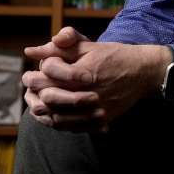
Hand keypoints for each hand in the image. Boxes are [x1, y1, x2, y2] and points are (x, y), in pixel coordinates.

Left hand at [21, 29, 170, 132]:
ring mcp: (95, 110)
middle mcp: (90, 93)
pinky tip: (51, 112)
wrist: (144, 73)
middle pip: (49, 95)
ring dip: (41, 106)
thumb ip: (60, 47)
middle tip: (29, 80)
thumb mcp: (89, 46)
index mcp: (86, 72)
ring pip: (56, 116)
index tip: (41, 65)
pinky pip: (70, 127)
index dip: (41, 66)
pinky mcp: (100, 121)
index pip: (50, 71)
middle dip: (34, 86)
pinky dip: (55, 121)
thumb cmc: (116, 56)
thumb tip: (30, 51)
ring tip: (36, 97)